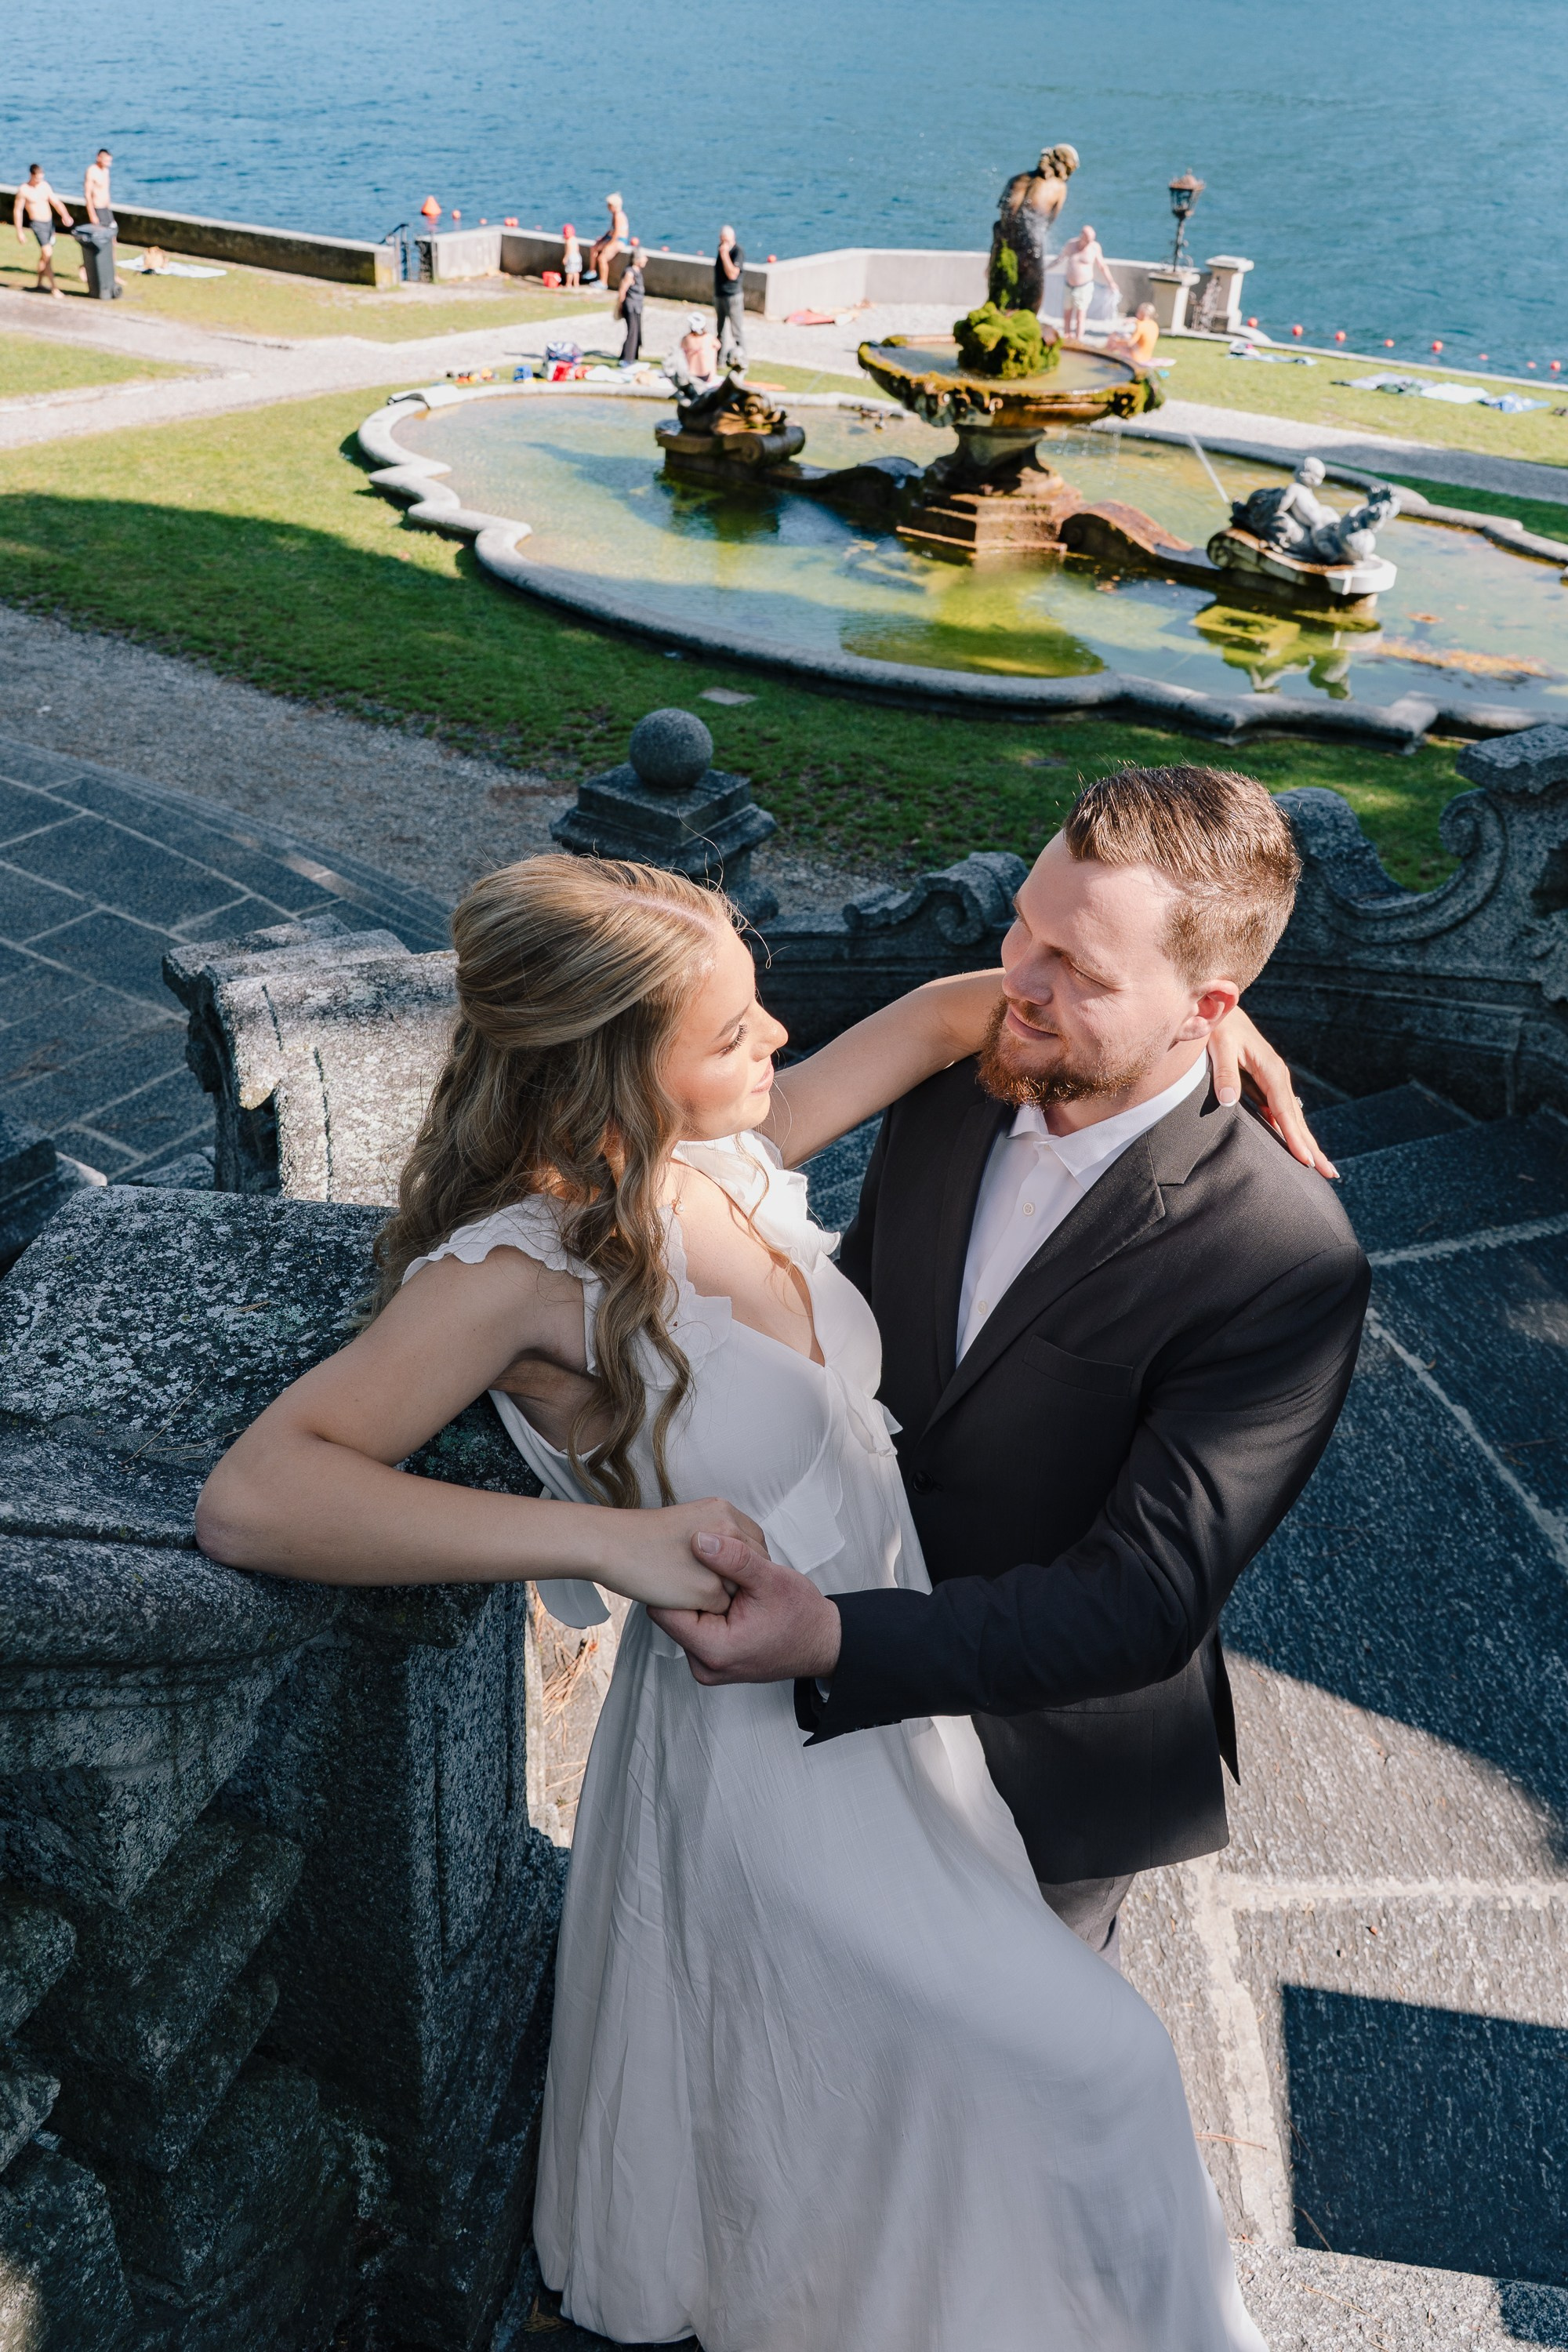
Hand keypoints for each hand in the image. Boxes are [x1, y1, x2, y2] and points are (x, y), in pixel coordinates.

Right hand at [592, 1497, 763, 1612]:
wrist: (611, 1543)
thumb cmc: (642, 1535)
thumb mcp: (690, 1519)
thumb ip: (716, 1532)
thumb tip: (734, 1555)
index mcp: (723, 1510)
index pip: (755, 1541)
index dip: (746, 1559)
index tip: (730, 1571)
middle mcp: (728, 1531)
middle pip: (756, 1565)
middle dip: (742, 1578)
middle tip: (719, 1585)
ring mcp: (720, 1562)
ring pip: (739, 1588)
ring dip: (725, 1594)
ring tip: (694, 1590)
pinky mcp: (707, 1590)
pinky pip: (721, 1609)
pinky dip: (707, 1609)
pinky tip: (684, 1599)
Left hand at [648, 1533, 841, 1684]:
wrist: (822, 1643)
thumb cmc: (801, 1615)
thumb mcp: (770, 1579)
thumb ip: (734, 1559)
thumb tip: (699, 1539)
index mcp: (714, 1650)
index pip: (665, 1611)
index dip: (672, 1579)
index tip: (683, 1556)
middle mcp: (704, 1665)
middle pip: (672, 1616)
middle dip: (686, 1587)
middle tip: (703, 1563)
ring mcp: (707, 1665)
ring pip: (683, 1620)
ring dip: (697, 1597)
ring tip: (717, 1577)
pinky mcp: (712, 1660)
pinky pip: (695, 1628)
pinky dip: (705, 1608)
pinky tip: (723, 1592)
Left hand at [1208, 1008, 1337, 1179]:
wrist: (1220, 1009)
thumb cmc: (1218, 1027)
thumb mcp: (1219, 1045)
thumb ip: (1224, 1073)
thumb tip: (1228, 1100)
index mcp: (1271, 1070)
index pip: (1284, 1111)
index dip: (1294, 1137)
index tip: (1305, 1161)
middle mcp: (1278, 1077)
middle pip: (1298, 1119)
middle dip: (1313, 1147)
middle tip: (1330, 1174)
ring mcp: (1275, 1081)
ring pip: (1294, 1118)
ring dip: (1308, 1143)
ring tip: (1322, 1167)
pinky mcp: (1268, 1084)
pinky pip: (1284, 1113)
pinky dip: (1293, 1131)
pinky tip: (1298, 1146)